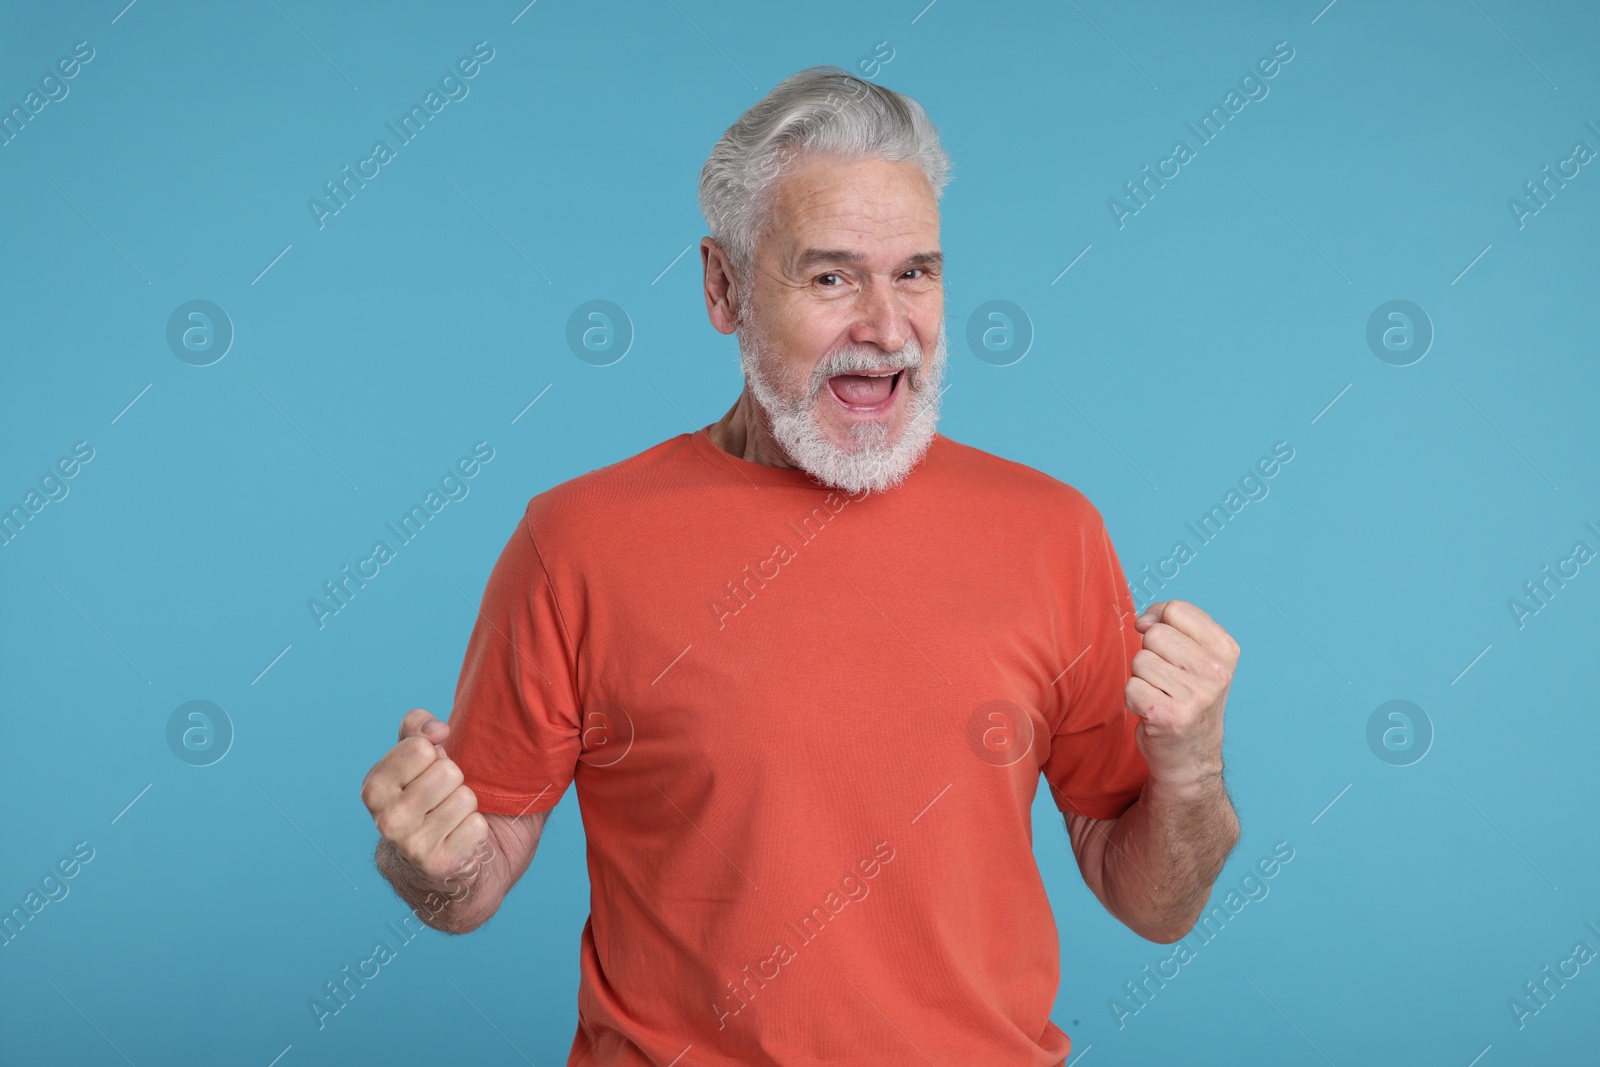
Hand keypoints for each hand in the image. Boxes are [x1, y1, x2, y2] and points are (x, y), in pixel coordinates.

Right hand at [360, 708, 488, 882]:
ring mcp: (411, 846)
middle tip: (442, 799)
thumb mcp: (415, 757)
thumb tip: (437, 729)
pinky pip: (477, 826)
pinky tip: (458, 837)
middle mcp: (387, 820)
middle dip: (454, 781)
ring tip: (450, 818)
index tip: (427, 773)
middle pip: (448, 771)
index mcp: (374, 788)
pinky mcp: (439, 864)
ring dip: (466, 805)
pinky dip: (475, 829)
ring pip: (465, 798)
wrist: (437, 861)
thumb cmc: (428, 796)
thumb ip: (418, 728)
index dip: (435, 755)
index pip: (422, 747)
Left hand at [1125, 600, 1238, 790]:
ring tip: (1161, 695)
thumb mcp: (1196, 654)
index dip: (1159, 621)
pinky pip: (1131, 687)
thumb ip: (1172, 624)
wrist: (1191, 755)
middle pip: (1155, 634)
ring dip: (1141, 678)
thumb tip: (1143, 621)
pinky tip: (1152, 711)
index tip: (1164, 645)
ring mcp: (1195, 696)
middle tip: (1166, 679)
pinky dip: (1133, 699)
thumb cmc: (1188, 697)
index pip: (1176, 609)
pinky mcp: (1169, 717)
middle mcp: (1216, 673)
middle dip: (1150, 653)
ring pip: (1140, 660)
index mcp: (1225, 650)